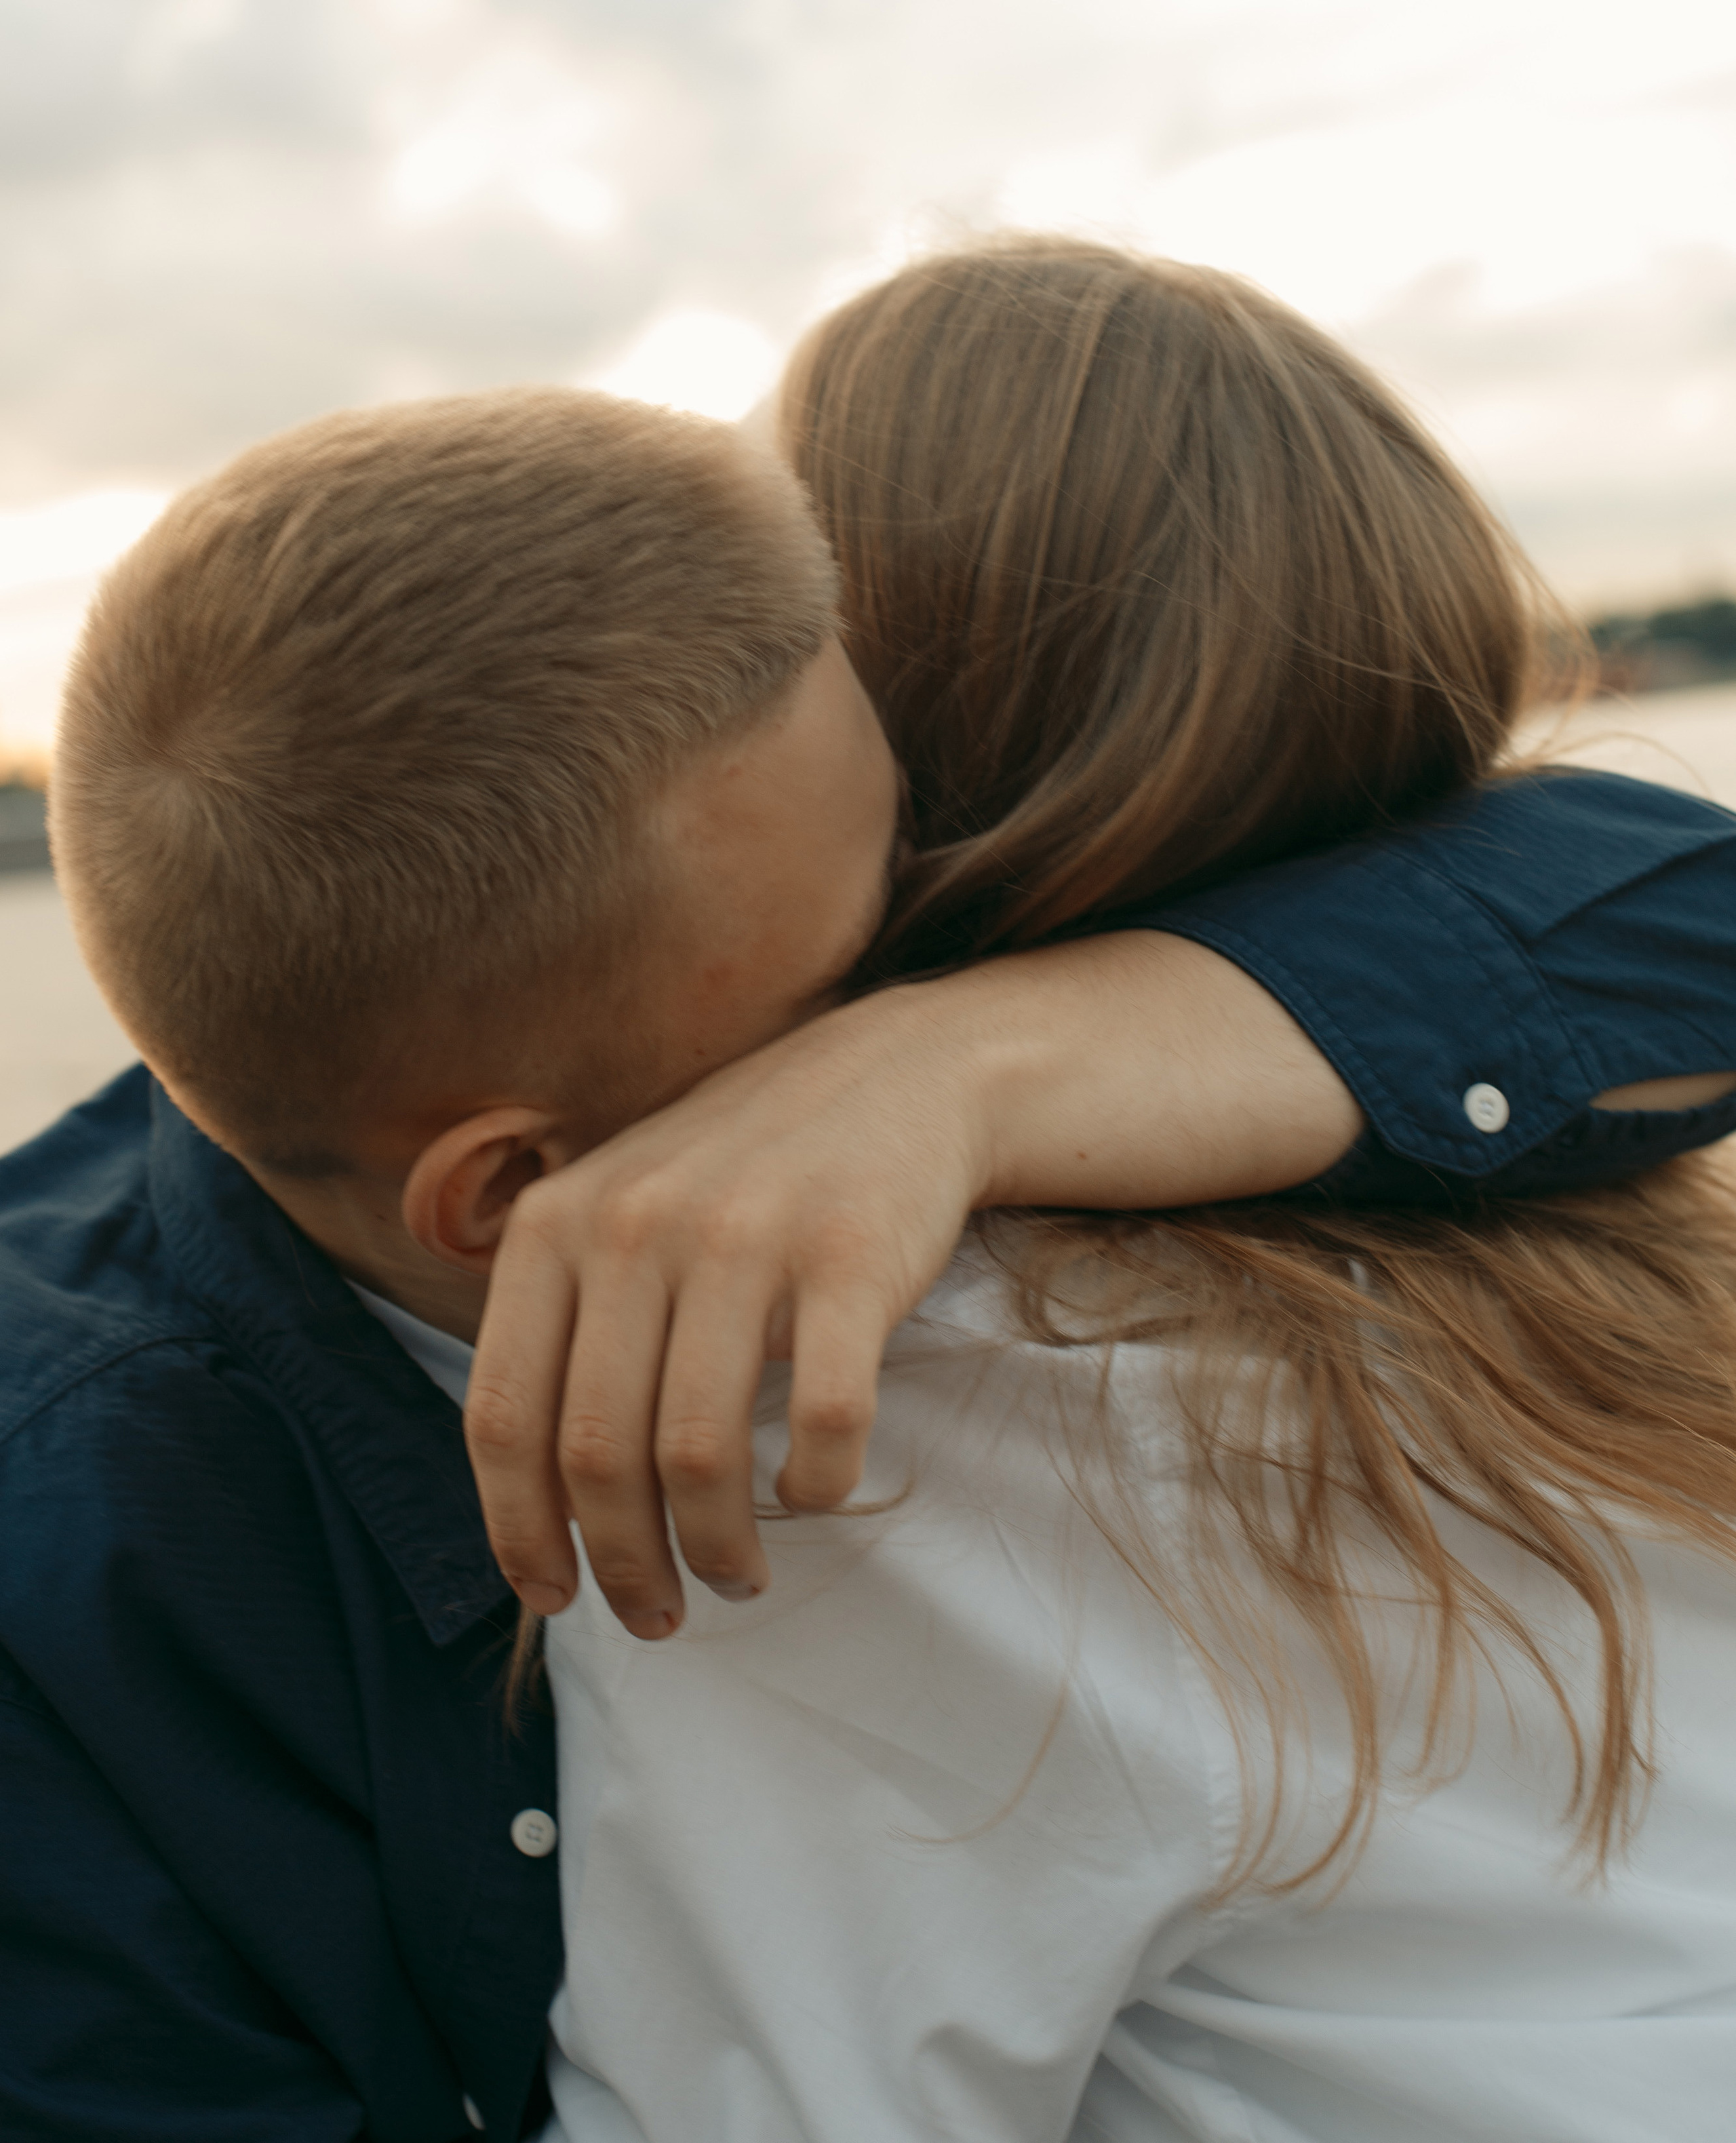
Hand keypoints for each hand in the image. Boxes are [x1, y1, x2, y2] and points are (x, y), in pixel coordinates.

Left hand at [463, 931, 1360, 1637]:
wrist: (898, 1074)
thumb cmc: (742, 1177)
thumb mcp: (617, 1211)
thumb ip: (561, 1325)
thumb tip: (531, 1505)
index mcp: (557, 1222)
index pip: (500, 1412)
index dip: (516, 1530)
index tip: (552, 1598)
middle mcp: (636, 1224)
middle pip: (598, 1455)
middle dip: (625, 1563)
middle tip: (660, 1614)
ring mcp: (746, 1238)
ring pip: (701, 1455)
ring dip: (718, 1547)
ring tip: (738, 1573)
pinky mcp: (852, 1259)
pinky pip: (825, 1423)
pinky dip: (816, 1488)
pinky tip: (813, 1494)